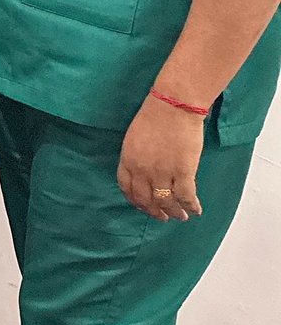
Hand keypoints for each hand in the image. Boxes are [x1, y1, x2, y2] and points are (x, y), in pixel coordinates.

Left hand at [117, 97, 205, 220]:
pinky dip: (191, 206)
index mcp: (128, 159)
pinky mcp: (183, 171)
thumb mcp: (134, 138)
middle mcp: (142, 170)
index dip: (135, 200)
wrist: (173, 106)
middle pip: (145, 199)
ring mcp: (162, 172)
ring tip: (181, 216)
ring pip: (166, 201)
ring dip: (174, 212)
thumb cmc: (154, 116)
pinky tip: (196, 210)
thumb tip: (143, 173)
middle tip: (162, 217)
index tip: (143, 205)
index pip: (127, 187)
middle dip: (154, 211)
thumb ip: (136, 157)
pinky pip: (186, 196)